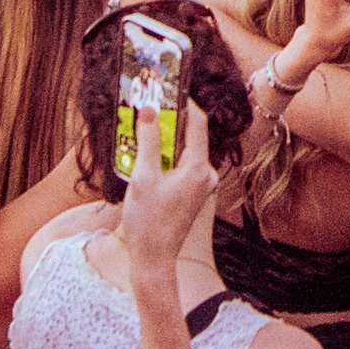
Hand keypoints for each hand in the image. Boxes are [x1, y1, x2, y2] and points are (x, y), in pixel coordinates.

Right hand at [116, 83, 215, 273]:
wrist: (154, 259)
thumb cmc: (148, 222)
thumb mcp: (143, 176)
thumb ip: (148, 140)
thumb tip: (149, 110)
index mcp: (198, 168)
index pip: (197, 123)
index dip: (183, 103)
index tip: (167, 89)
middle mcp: (206, 175)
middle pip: (191, 136)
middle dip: (170, 121)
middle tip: (149, 108)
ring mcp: (202, 185)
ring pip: (185, 151)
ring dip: (166, 140)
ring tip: (143, 131)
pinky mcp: (194, 194)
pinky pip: (183, 166)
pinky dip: (167, 157)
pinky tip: (147, 157)